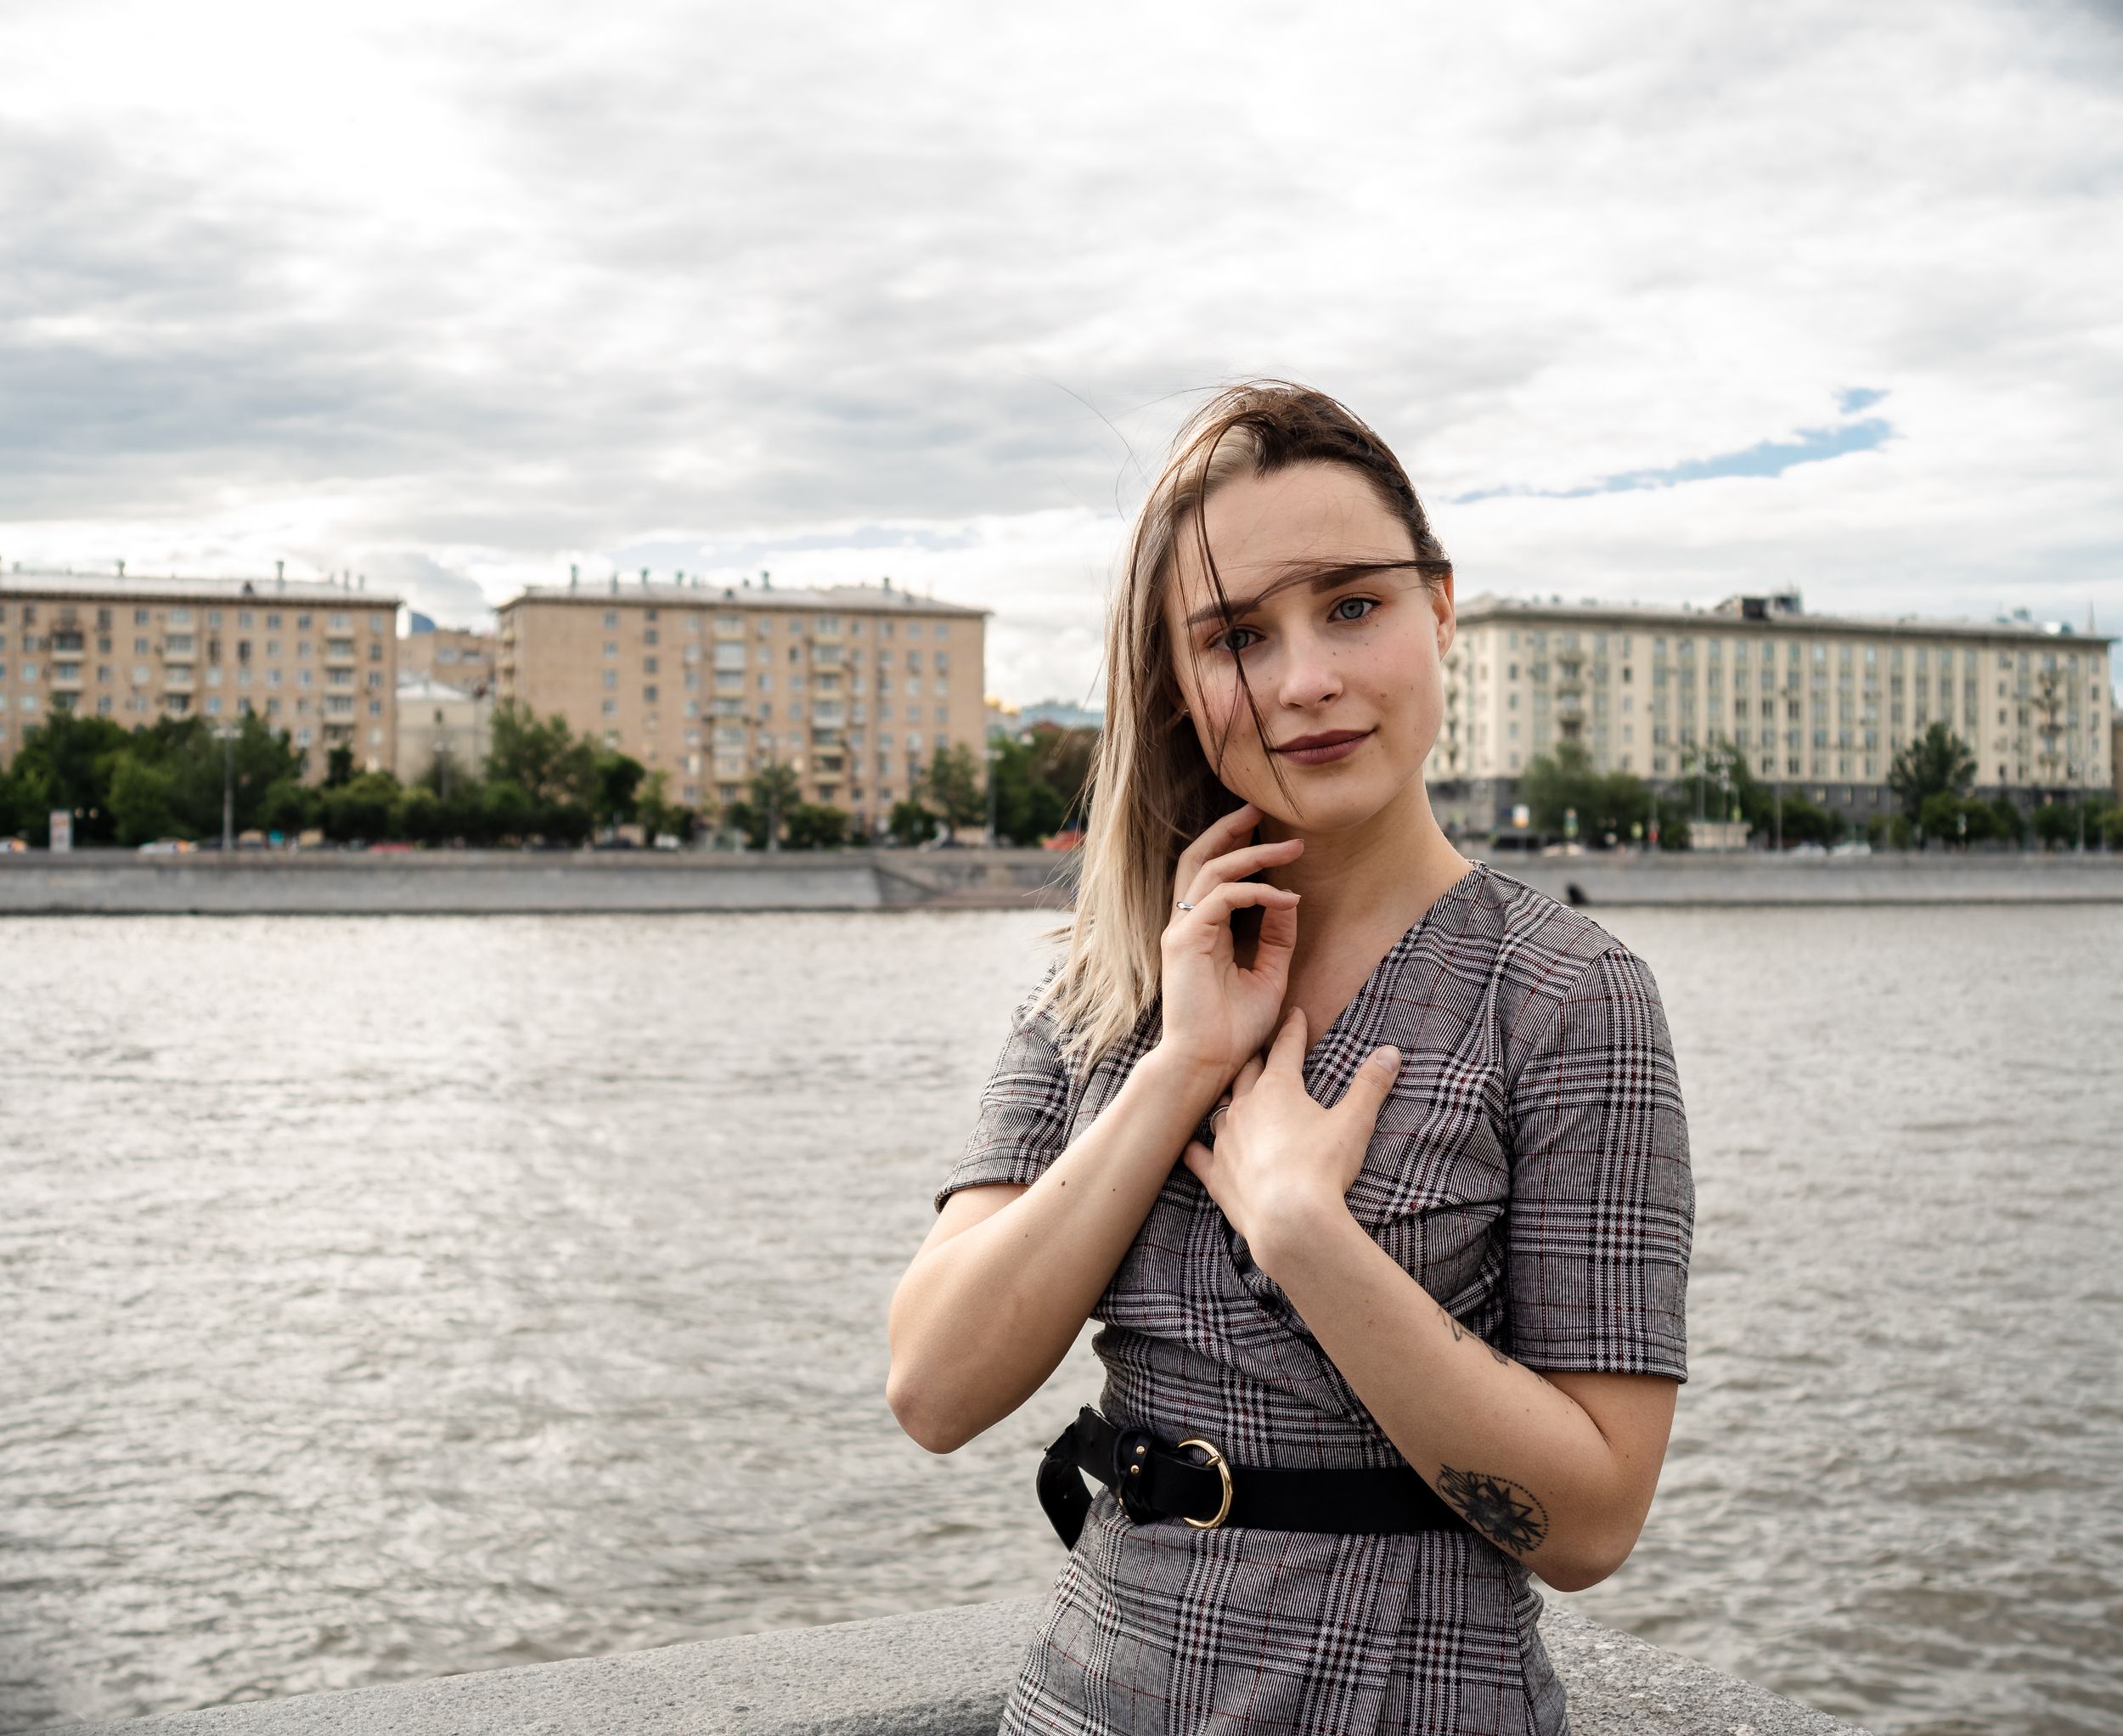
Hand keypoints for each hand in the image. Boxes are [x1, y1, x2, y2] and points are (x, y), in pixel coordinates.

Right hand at [1155, 802, 1302, 1083]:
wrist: (1207, 1064)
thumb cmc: (1233, 1030)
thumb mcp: (1269, 974)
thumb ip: (1277, 937)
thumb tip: (1290, 899)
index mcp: (1200, 931)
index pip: (1214, 876)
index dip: (1241, 850)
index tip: (1280, 841)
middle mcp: (1185, 924)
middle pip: (1199, 858)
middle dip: (1231, 830)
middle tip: (1261, 809)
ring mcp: (1180, 930)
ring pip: (1210, 870)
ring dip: (1252, 853)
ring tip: (1290, 846)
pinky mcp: (1183, 941)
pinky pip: (1220, 898)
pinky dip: (1255, 891)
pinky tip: (1284, 897)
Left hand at [1180, 1006, 1400, 1259]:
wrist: (1290, 1220)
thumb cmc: (1323, 1167)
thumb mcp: (1355, 1122)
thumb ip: (1371, 1085)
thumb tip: (1391, 1052)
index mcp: (1278, 1089)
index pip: (1286, 1049)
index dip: (1292, 1030)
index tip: (1294, 1013)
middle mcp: (1245, 1107)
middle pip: (1248, 1072)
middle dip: (1257, 1058)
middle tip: (1261, 1049)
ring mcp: (1225, 1141)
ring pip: (1221, 1108)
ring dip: (1228, 1099)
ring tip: (1232, 1094)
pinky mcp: (1216, 1175)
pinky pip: (1199, 1155)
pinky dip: (1197, 1148)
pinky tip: (1193, 1146)